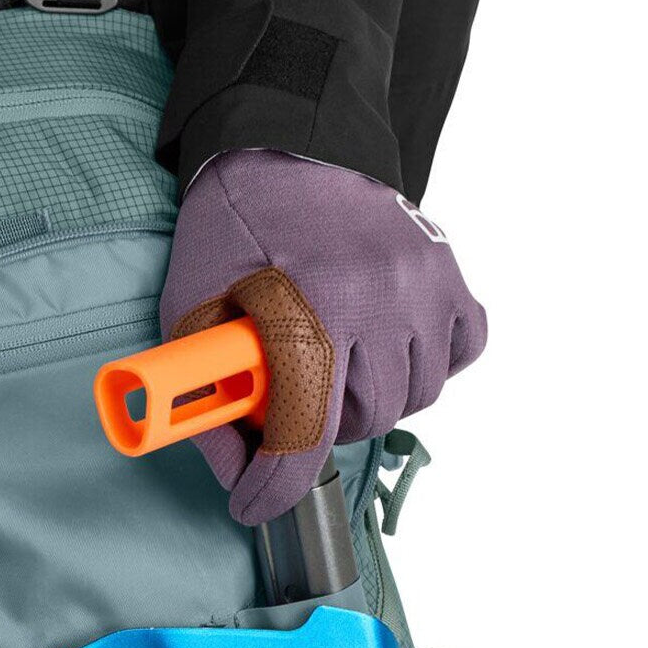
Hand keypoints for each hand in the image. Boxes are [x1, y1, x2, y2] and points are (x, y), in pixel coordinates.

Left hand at [161, 150, 487, 523]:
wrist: (284, 140)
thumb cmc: (230, 227)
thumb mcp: (187, 308)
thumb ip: (204, 395)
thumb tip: (236, 474)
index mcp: (307, 306)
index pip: (304, 433)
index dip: (274, 487)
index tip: (253, 507)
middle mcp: (378, 295)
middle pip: (363, 421)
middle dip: (320, 425)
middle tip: (292, 398)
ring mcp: (423, 282)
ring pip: (415, 397)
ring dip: (372, 400)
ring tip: (335, 368)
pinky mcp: (449, 271)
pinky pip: (460, 351)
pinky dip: (428, 364)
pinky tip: (387, 348)